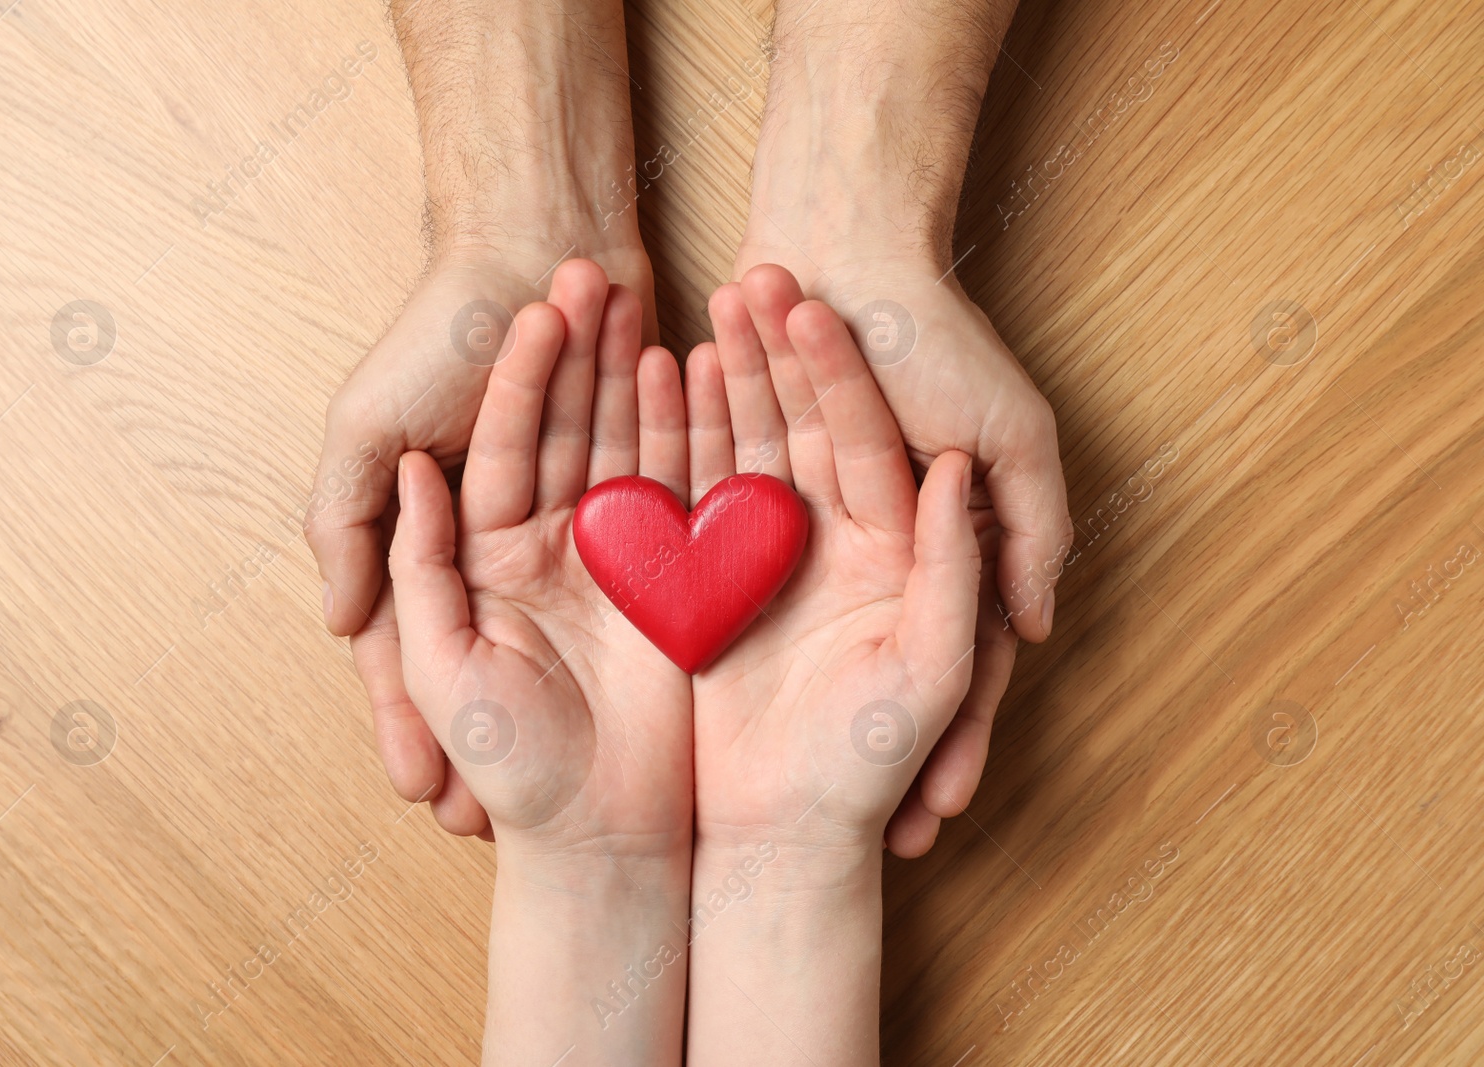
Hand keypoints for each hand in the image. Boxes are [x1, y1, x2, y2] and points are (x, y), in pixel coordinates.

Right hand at [307, 250, 651, 826]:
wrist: (549, 239)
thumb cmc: (444, 333)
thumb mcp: (368, 426)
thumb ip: (350, 520)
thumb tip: (333, 620)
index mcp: (441, 527)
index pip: (417, 640)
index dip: (413, 717)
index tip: (431, 796)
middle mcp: (511, 535)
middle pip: (504, 654)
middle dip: (502, 735)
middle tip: (501, 826)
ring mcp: (584, 519)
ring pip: (572, 641)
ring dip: (574, 699)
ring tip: (581, 783)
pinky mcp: (652, 492)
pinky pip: (648, 578)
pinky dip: (638, 646)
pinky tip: (645, 694)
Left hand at [386, 264, 693, 1062]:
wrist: (604, 834)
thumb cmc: (512, 762)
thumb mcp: (447, 662)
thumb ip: (421, 566)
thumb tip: (414, 471)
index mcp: (487, 559)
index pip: (498, 445)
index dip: (517, 376)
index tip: (536, 306)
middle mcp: (550, 547)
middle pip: (563, 428)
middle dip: (579, 354)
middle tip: (595, 272)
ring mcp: (615, 558)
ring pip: (622, 444)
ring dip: (632, 376)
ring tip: (649, 301)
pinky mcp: (673, 579)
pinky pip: (678, 490)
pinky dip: (685, 433)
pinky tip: (694, 372)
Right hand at [682, 286, 979, 1062]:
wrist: (778, 835)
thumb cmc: (867, 764)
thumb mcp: (931, 665)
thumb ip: (956, 568)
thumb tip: (958, 472)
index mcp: (894, 549)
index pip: (871, 437)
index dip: (843, 369)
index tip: (815, 299)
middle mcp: (832, 540)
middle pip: (807, 423)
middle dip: (781, 350)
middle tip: (754, 271)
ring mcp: (764, 553)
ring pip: (748, 442)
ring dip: (730, 375)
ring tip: (707, 302)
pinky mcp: (708, 579)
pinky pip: (694, 490)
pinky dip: (681, 434)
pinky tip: (665, 374)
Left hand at [735, 0, 1071, 828]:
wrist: (839, 244)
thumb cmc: (940, 340)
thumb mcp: (1017, 439)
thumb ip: (1029, 529)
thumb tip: (1040, 624)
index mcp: (943, 537)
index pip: (957, 653)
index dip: (951, 734)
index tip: (933, 819)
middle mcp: (874, 540)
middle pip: (867, 654)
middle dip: (855, 742)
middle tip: (853, 838)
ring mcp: (805, 520)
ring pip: (803, 633)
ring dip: (792, 696)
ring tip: (768, 791)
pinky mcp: (740, 489)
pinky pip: (728, 569)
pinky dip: (729, 625)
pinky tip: (715, 696)